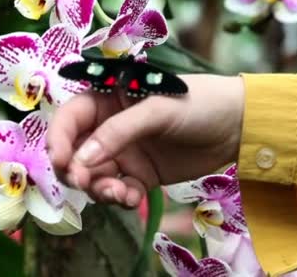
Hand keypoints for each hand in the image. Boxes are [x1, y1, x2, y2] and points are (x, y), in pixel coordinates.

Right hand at [46, 74, 244, 207]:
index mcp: (107, 99)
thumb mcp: (157, 110)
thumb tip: (80, 161)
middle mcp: (109, 127)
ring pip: (94, 176)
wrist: (239, 126)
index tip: (60, 161)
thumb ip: (118, 132)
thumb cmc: (198, 102)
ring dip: (97, 188)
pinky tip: (130, 198)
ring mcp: (124, 153)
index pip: (70, 119)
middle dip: (75, 170)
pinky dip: (118, 197)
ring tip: (117, 193)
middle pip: (75, 152)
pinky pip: (118, 190)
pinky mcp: (140, 175)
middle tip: (85, 182)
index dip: (58, 139)